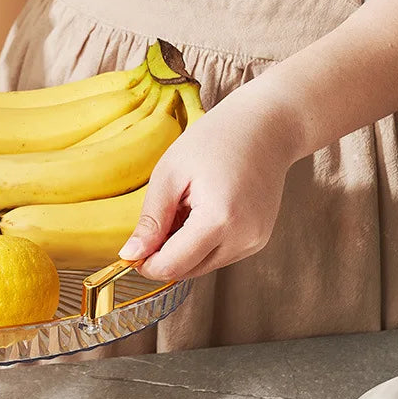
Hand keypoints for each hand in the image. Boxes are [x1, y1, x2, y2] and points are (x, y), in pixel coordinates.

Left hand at [119, 90, 299, 280]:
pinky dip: (202, 243)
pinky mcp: (259, 240)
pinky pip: (219, 254)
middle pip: (187, 271)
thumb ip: (151, 220)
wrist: (266, 127)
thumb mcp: (170, 174)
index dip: (145, 263)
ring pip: (202, 266)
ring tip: (185, 207)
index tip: (131, 249)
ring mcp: (255, 241)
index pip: (172, 266)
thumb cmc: (215, 140)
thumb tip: (131, 254)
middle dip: (164, 255)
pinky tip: (202, 211)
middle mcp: (243, 238)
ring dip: (183, 249)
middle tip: (160, 216)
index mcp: (219, 219)